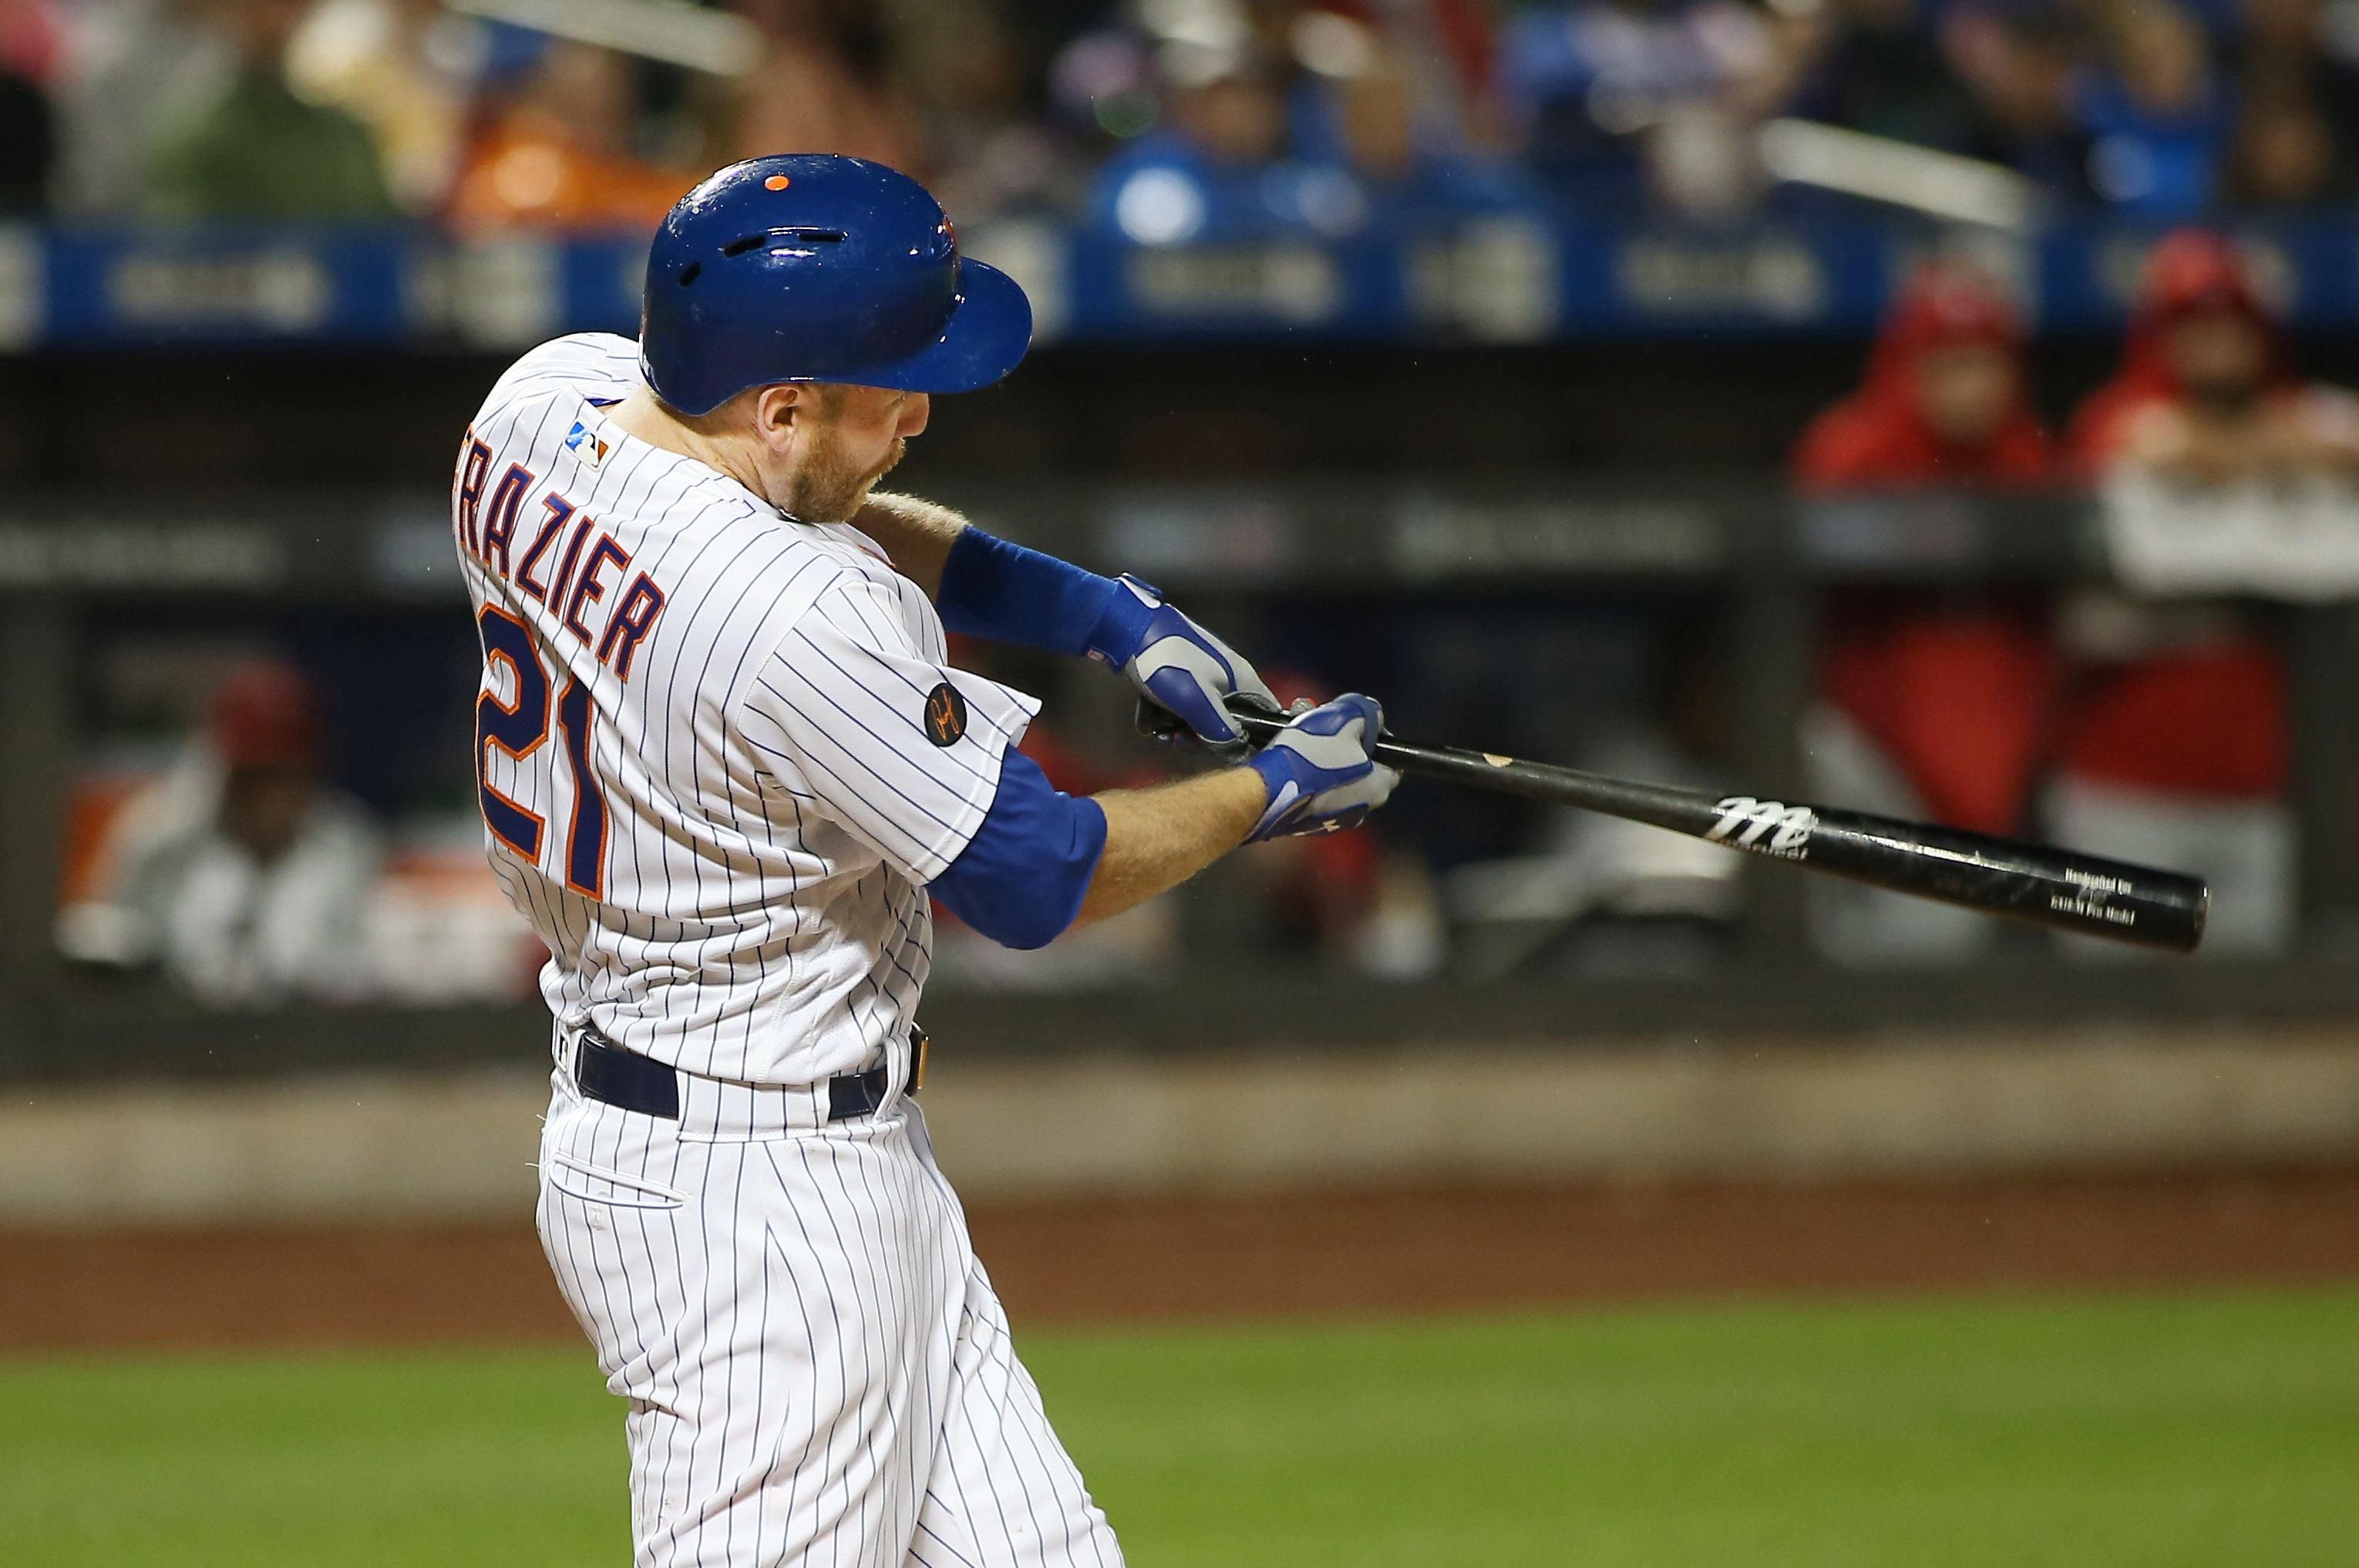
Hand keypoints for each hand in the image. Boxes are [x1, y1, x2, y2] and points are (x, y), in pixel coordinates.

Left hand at [1087, 576, 1278, 756]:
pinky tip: (1151, 721)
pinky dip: (1169, 715)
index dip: (1254, 738)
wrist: (1129, 629)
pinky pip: (1183, 705)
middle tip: (1181, 741)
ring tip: (1161, 732)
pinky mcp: (1182, 675)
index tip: (1227, 751)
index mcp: (1242, 679)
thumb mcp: (1196, 702)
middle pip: (1231, 721)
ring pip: (1203, 715)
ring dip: (1182, 729)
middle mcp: (1228, 676)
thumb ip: (1219, 730)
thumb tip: (1236, 752)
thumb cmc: (1166, 662)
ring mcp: (1204, 674)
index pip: (1266, 714)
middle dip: (1205, 737)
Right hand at [1243, 693, 1398, 841]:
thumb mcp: (1343, 719)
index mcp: (1379, 788)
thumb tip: (1374, 718)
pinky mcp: (1309, 826)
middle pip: (1363, 772)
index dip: (1375, 739)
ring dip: (1326, 766)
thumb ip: (1365, 715)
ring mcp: (1334, 822)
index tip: (1355, 726)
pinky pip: (1316, 797)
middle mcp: (1362, 810)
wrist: (1264, 791)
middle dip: (1347, 750)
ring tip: (1304, 746)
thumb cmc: (1308, 756)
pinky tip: (1292, 767)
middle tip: (1327, 733)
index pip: (1392, 761)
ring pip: (1338, 784)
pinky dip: (1309, 783)